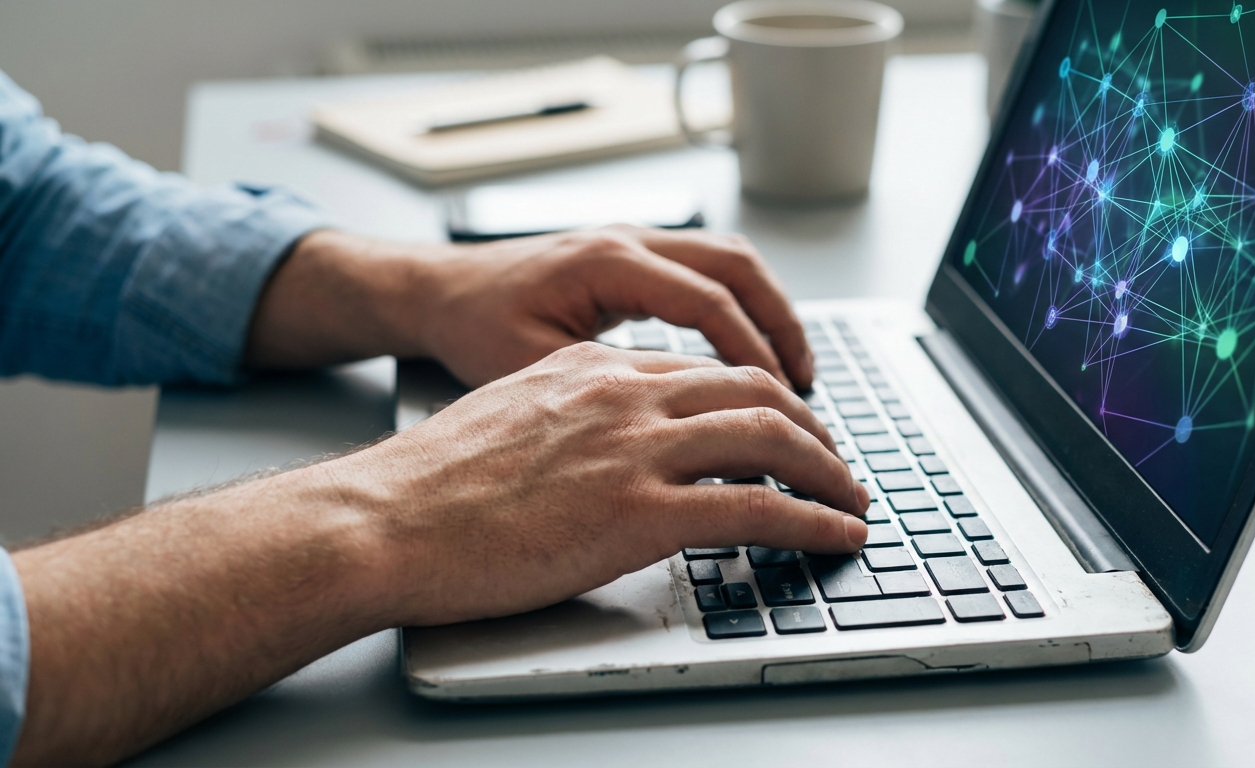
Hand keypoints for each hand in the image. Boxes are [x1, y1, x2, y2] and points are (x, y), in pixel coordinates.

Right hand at [11, 342, 864, 764]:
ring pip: (772, 437)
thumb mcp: (512, 416)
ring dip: (829, 470)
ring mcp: (635, 449)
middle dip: (812, 425)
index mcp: (594, 368)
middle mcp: (625, 393)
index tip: (786, 425)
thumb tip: (610, 442)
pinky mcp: (638, 513)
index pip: (706, 368)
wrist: (383, 519)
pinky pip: (758, 508)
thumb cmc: (432, 483)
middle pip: (755, 388)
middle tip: (837, 460)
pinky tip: (839, 535)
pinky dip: (814, 520)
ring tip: (853, 499)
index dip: (762, 396)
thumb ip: (574, 415)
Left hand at [246, 226, 814, 389]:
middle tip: (810, 393)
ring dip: (769, 315)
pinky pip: (707, 273)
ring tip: (796, 378)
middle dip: (783, 330)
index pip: (709, 301)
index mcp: (607, 261)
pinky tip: (748, 360)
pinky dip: (741, 311)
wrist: (434, 292)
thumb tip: (676, 440)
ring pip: (731, 263)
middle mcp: (628, 238)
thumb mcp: (531, 368)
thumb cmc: (470, 330)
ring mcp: (634, 240)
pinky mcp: (633, 257)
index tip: (786, 407)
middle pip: (738, 268)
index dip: (756, 357)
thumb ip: (605, 395)